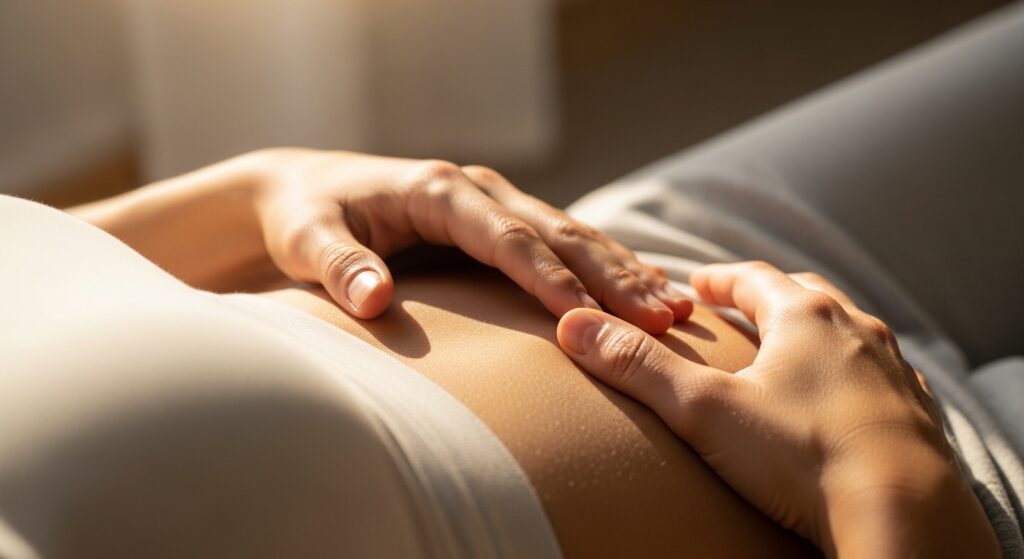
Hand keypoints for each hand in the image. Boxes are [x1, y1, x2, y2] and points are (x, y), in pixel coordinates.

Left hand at [247, 149, 690, 328]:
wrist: (305, 191)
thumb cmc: (305, 218)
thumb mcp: (308, 239)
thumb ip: (339, 266)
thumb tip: (374, 299)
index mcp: (439, 190)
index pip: (507, 238)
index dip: (549, 278)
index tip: (588, 318)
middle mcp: (478, 190)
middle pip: (558, 234)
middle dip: (612, 277)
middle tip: (664, 318)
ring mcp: (496, 203)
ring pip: (575, 236)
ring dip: (625, 273)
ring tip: (677, 309)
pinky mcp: (502, 221)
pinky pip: (566, 243)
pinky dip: (610, 267)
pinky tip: (647, 289)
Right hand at [556, 261, 997, 557]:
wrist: (902, 516)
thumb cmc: (801, 456)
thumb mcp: (704, 410)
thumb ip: (638, 366)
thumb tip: (574, 325)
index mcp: (805, 316)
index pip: (754, 279)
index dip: (719, 281)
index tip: (696, 286)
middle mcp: (857, 330)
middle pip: (806, 296)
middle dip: (769, 299)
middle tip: (739, 309)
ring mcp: (894, 371)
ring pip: (849, 334)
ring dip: (815, 335)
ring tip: (787, 353)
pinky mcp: (917, 415)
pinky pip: (880, 378)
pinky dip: (852, 377)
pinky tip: (839, 403)